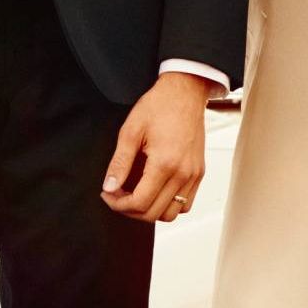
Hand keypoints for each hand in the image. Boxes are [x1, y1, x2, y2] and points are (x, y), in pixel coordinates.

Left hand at [103, 72, 214, 221]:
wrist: (185, 93)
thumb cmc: (158, 107)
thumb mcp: (130, 131)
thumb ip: (120, 163)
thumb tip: (109, 187)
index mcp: (165, 163)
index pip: (140, 203)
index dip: (118, 204)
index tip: (108, 194)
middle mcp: (183, 174)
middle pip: (154, 214)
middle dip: (130, 210)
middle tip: (117, 195)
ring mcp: (194, 175)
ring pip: (171, 214)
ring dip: (150, 211)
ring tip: (136, 195)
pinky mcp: (199, 173)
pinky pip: (186, 204)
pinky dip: (169, 206)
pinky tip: (155, 191)